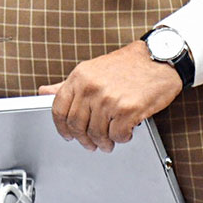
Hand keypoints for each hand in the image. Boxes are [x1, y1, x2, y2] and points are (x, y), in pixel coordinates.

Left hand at [38, 40, 185, 151]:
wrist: (159, 58)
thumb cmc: (128, 65)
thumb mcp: (92, 69)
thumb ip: (68, 84)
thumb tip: (43, 92)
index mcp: (80, 76)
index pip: (59, 109)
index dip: (61, 127)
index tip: (67, 135)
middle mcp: (91, 87)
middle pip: (77, 125)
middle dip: (84, 139)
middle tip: (92, 144)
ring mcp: (109, 99)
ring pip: (97, 134)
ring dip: (103, 142)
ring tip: (110, 141)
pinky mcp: (128, 109)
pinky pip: (118, 135)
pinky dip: (121, 138)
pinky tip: (126, 131)